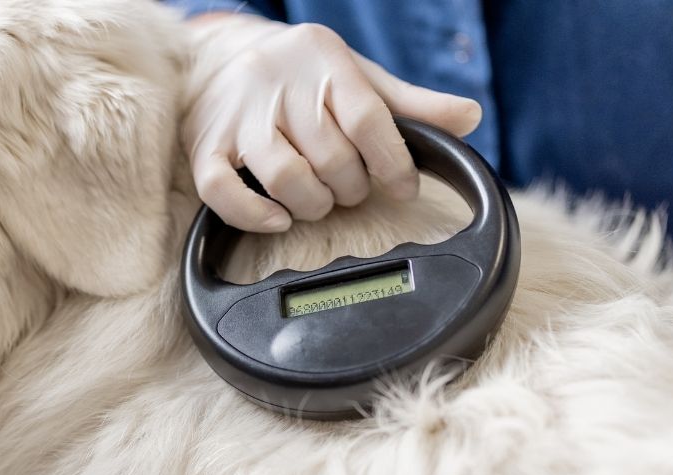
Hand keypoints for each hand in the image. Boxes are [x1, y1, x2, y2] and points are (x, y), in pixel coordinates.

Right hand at [182, 16, 483, 231]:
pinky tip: (278, 219)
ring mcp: (238, 118)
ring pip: (285, 178)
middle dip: (351, 187)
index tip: (403, 187)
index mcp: (322, 60)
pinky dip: (254, 214)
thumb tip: (469, 118)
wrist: (218, 57)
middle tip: (352, 190)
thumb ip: (407, 104)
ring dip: (312, 204)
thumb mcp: (356, 78)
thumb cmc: (299, 77)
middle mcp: (277, 85)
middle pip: (331, 157)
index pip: (369, 120)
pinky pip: (224, 192)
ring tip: (318, 202)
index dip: (393, 163)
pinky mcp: (204, 147)